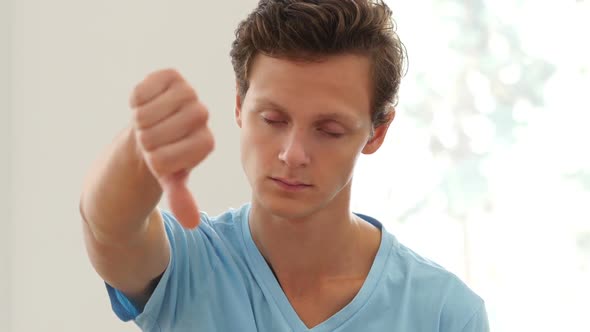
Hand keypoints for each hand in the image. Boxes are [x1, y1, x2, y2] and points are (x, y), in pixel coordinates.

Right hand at [130, 69, 213, 228]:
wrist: (152, 130)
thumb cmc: (164, 156)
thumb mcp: (170, 178)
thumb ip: (180, 196)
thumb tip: (192, 223)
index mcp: (205, 142)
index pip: (175, 155)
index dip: (158, 160)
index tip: (159, 158)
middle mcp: (202, 115)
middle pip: (159, 134)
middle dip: (148, 141)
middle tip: (149, 140)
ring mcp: (188, 93)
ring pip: (147, 114)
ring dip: (140, 123)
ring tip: (146, 125)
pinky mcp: (170, 76)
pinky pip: (142, 91)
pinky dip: (136, 102)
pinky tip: (144, 105)